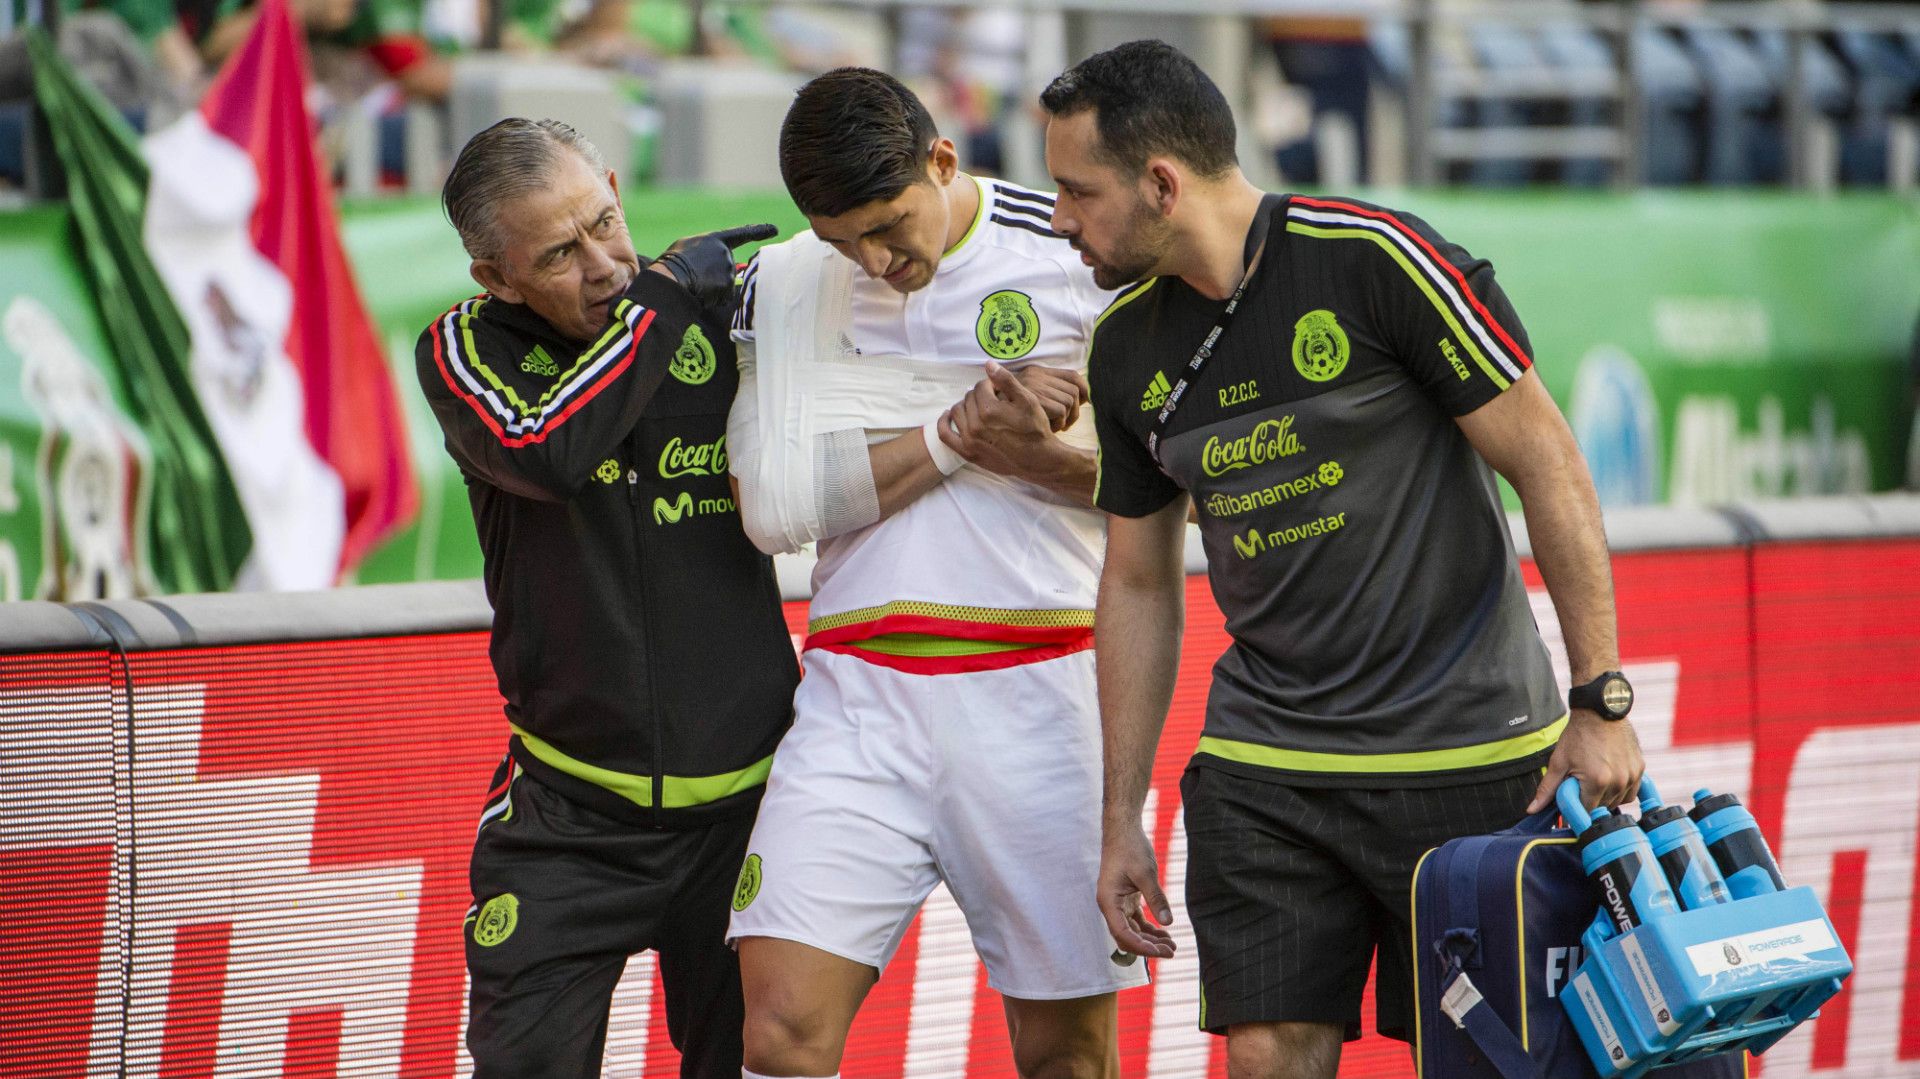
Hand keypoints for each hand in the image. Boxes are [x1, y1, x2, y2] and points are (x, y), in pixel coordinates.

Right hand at [654, 223, 778, 312]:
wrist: (671, 277)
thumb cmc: (673, 261)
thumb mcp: (688, 246)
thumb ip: (706, 250)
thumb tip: (711, 262)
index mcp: (716, 239)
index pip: (742, 234)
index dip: (759, 231)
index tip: (775, 230)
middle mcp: (726, 253)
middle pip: (727, 268)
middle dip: (715, 275)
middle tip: (696, 276)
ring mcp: (727, 269)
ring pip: (725, 284)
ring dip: (713, 287)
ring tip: (695, 283)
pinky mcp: (727, 285)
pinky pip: (723, 296)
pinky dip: (714, 298)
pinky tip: (701, 292)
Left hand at [937, 362, 1057, 478]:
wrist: (1038, 459)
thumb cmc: (1035, 429)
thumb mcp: (1027, 400)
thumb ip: (1006, 381)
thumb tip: (988, 364)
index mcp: (990, 410)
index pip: (980, 386)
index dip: (990, 385)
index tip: (999, 389)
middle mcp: (976, 425)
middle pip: (969, 398)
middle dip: (980, 394)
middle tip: (993, 399)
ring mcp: (969, 440)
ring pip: (957, 411)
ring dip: (966, 405)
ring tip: (979, 407)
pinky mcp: (967, 452)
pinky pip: (945, 434)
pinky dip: (943, 422)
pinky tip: (948, 414)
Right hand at [1012, 365, 1088, 431]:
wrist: (995, 425)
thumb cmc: (1017, 418)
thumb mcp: (1032, 399)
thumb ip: (1052, 393)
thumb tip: (1085, 397)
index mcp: (1037, 372)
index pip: (1073, 376)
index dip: (1085, 390)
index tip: (1086, 402)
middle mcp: (1035, 376)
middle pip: (1074, 390)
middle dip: (1075, 410)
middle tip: (1065, 423)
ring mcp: (1034, 387)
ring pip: (1068, 402)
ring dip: (1066, 418)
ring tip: (1055, 426)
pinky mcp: (1034, 400)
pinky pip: (1061, 411)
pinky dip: (1059, 423)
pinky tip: (1050, 429)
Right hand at [1098, 822, 1174, 958]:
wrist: (1124, 831)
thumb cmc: (1130, 848)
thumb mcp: (1146, 873)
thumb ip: (1156, 898)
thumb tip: (1168, 922)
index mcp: (1108, 901)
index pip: (1122, 933)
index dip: (1140, 946)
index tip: (1160, 952)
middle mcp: (1110, 906)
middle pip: (1127, 936)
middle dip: (1148, 947)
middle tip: (1172, 951)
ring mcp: (1118, 904)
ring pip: (1133, 930)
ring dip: (1150, 940)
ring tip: (1172, 946)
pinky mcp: (1127, 900)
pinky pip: (1137, 921)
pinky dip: (1150, 929)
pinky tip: (1165, 933)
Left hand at [1529, 710, 1643, 812]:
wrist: (1600, 711)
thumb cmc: (1577, 736)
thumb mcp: (1558, 762)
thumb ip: (1547, 789)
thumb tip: (1533, 810)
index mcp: (1597, 781)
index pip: (1586, 811)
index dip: (1576, 808)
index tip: (1571, 797)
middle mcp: (1618, 781)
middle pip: (1602, 808)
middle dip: (1590, 801)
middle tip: (1581, 783)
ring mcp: (1632, 775)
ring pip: (1619, 802)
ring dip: (1606, 797)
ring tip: (1595, 779)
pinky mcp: (1640, 768)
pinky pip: (1631, 792)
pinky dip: (1621, 790)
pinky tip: (1609, 778)